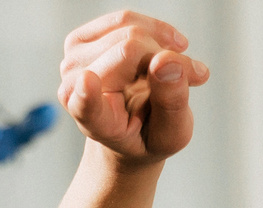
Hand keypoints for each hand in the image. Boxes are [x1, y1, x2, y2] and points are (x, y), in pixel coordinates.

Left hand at [60, 13, 209, 166]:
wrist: (132, 127)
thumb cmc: (150, 134)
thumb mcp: (171, 133)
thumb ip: (171, 102)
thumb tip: (168, 61)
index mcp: (96, 123)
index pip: (86, 105)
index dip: (87, 93)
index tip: (87, 81)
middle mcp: (76, 89)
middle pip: (129, 49)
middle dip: (165, 58)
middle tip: (188, 78)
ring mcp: (74, 61)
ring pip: (129, 29)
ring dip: (162, 44)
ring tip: (174, 68)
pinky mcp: (80, 39)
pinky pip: (124, 19)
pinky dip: (154, 30)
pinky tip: (165, 50)